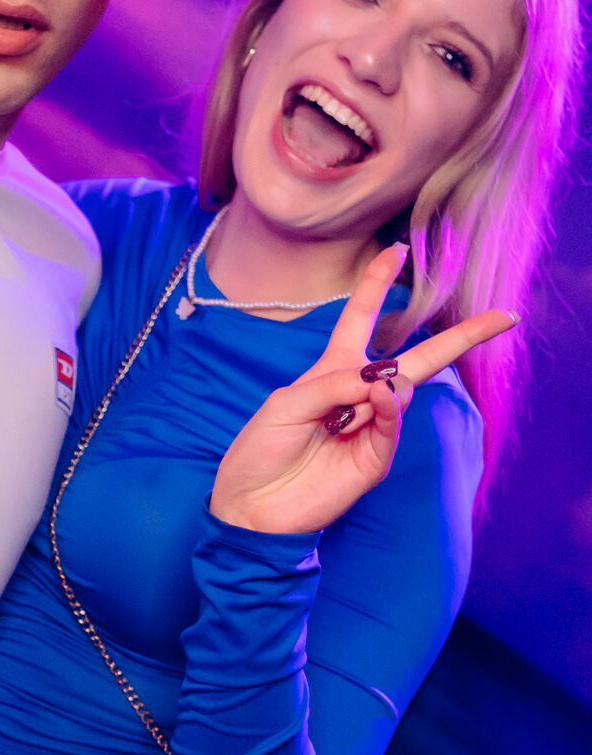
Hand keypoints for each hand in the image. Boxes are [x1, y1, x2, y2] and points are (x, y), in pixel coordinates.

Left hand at [208, 244, 516, 534]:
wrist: (252, 503)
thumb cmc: (262, 447)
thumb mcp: (287, 402)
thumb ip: (333, 385)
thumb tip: (383, 381)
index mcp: (332, 370)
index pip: (360, 318)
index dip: (377, 285)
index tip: (396, 251)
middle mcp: (359, 394)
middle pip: (417, 358)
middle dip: (460, 338)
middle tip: (502, 317)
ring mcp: (373, 426)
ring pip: (402, 390)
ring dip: (378, 387)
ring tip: (345, 408)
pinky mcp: (376, 457)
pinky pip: (393, 423)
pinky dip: (388, 406)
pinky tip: (377, 397)